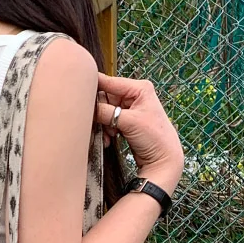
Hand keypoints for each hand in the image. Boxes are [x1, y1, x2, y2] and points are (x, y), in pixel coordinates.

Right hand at [96, 72, 183, 192]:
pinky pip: (109, 121)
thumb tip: (87, 107)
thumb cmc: (155, 138)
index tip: (80, 92)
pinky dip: (107, 130)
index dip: (95, 87)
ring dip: (104, 124)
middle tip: (103, 125)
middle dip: (102, 113)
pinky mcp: (127, 122)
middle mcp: (134, 95)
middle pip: (106, 98)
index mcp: (139, 88)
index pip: (110, 82)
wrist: (163, 160)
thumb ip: (106, 112)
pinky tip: (110, 139)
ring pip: (106, 111)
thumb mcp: (129, 122)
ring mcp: (130, 109)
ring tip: (110, 135)